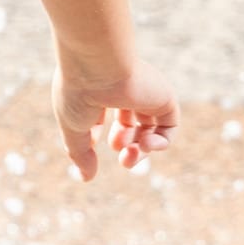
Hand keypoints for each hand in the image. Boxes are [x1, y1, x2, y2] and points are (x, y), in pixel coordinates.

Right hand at [54, 53, 178, 181]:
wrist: (96, 66)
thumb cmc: (78, 92)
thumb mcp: (72, 128)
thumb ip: (79, 153)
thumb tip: (85, 178)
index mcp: (95, 91)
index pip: (100, 118)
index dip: (95, 137)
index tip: (89, 145)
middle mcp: (120, 91)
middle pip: (130, 127)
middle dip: (126, 148)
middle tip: (122, 156)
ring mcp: (143, 94)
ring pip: (151, 129)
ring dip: (142, 149)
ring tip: (131, 152)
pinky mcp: (163, 97)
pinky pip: (170, 125)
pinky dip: (162, 142)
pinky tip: (147, 144)